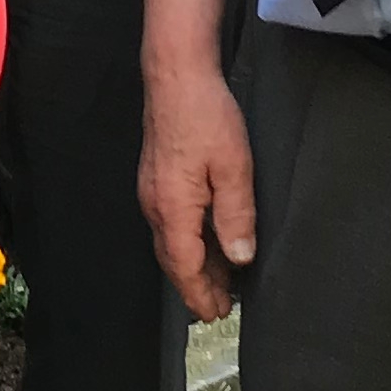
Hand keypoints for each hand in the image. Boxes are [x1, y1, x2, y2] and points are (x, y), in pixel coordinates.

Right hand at [139, 63, 256, 322]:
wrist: (176, 75)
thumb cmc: (206, 115)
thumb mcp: (234, 168)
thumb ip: (236, 217)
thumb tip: (239, 259)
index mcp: (173, 208)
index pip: (185, 267)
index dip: (201, 294)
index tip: (216, 315)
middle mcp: (155, 205)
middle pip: (174, 260)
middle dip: (196, 286)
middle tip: (220, 306)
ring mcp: (151, 191)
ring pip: (172, 242)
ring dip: (193, 264)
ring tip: (218, 280)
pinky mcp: (156, 178)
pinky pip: (171, 223)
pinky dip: (188, 242)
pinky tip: (206, 240)